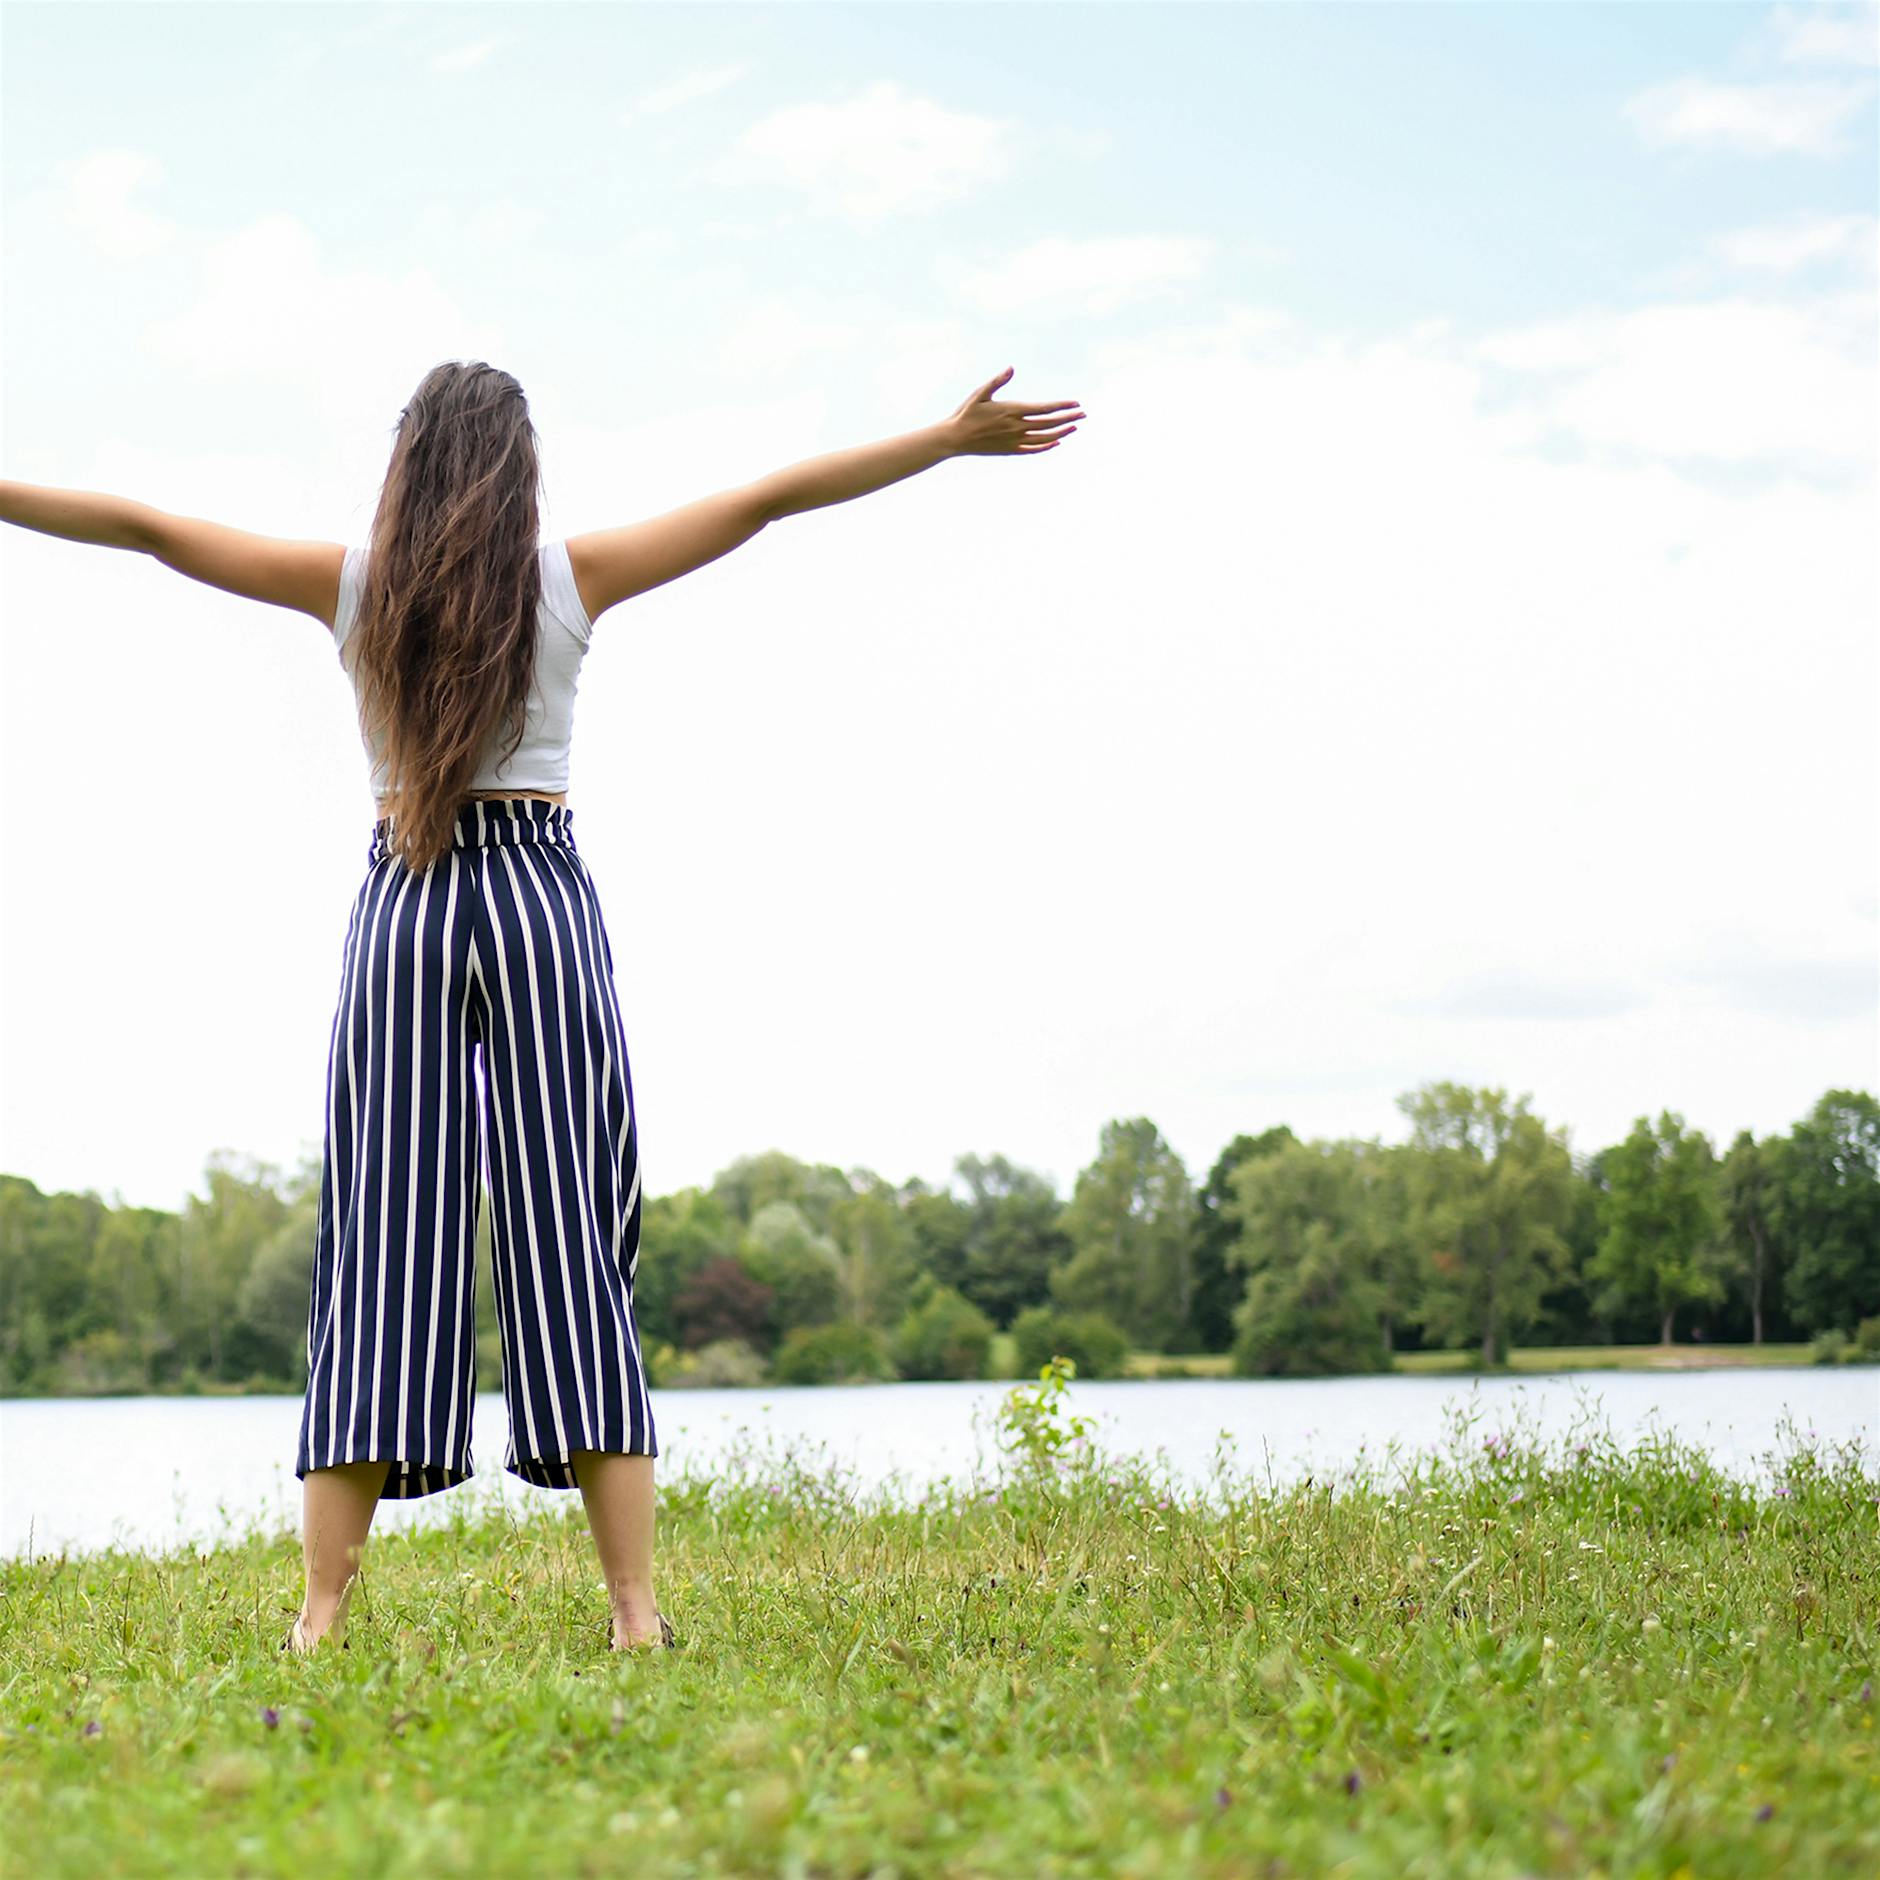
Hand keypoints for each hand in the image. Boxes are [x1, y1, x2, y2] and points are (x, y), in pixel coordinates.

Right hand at [944, 368, 1084, 455]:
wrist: (955, 438)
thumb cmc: (966, 412)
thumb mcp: (980, 393)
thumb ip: (997, 381)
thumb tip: (1011, 368)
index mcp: (1013, 410)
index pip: (1045, 408)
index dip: (1062, 406)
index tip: (1076, 403)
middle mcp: (1017, 427)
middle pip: (1049, 423)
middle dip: (1068, 418)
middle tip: (1083, 414)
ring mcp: (1014, 440)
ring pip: (1045, 438)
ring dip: (1062, 433)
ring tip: (1074, 427)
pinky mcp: (1010, 450)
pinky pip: (1033, 449)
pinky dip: (1046, 446)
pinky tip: (1055, 442)